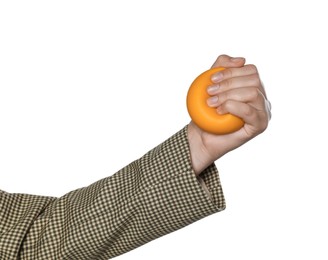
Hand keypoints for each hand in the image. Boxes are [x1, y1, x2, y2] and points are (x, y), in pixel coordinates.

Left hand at [188, 55, 270, 174]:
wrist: (201, 136)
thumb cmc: (205, 112)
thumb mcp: (209, 84)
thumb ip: (221, 66)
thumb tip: (241, 59)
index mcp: (253, 87)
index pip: (251, 70)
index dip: (231, 71)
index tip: (211, 78)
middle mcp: (262, 99)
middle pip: (254, 80)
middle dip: (229, 82)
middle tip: (209, 91)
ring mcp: (263, 112)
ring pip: (253, 93)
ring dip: (229, 95)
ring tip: (212, 103)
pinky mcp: (259, 125)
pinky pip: (250, 111)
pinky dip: (233, 107)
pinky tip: (219, 111)